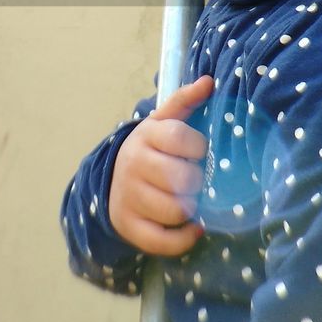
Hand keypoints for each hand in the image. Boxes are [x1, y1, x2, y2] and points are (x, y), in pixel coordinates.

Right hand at [110, 75, 213, 255]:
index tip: (200, 151)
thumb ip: (184, 101)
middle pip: (181, 178)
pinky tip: (194, 227)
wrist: (113, 182)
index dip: (198, 146)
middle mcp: (133, 165)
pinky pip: (163, 240)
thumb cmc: (151, 150)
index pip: (178, 136)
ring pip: (175, 210)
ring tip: (193, 200)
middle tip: (197, 179)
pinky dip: (184, 238)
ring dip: (193, 208)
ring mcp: (129, 197)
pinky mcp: (129, 226)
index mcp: (145, 136)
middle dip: (198, 181)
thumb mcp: (162, 123)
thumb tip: (208, 81)